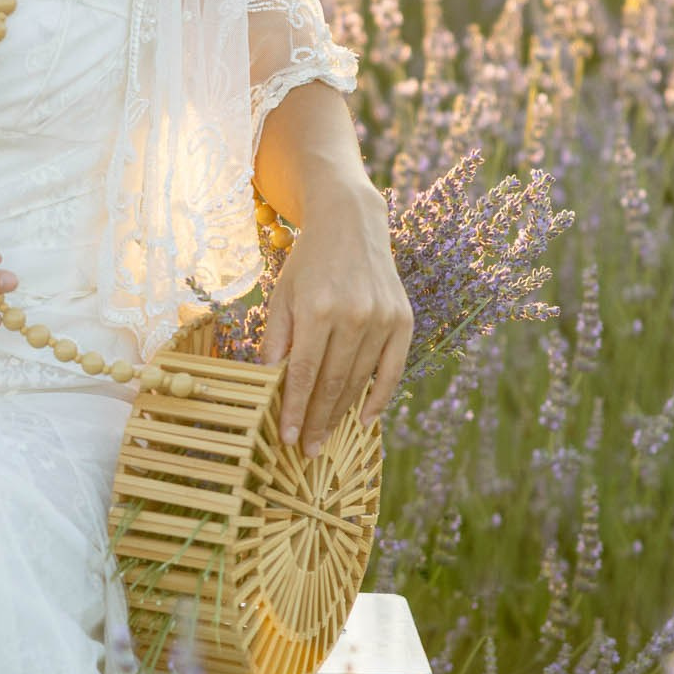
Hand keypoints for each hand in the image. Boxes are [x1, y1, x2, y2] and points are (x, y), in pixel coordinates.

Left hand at [257, 181, 412, 455]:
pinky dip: (379, 398)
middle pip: (333, 383)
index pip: (304, 374)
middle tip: (307, 450)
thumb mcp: (282, 296)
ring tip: (326, 437)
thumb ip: (277, 341)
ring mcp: (383, 319)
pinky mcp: (403, 321)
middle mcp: (355, 315)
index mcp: (318, 309)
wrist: (351, 224)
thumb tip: (270, 387)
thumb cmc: (309, 263)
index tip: (288, 439)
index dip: (295, 410)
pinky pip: (392, 370)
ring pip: (360, 380)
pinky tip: (363, 420)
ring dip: (342, 414)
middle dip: (317, 421)